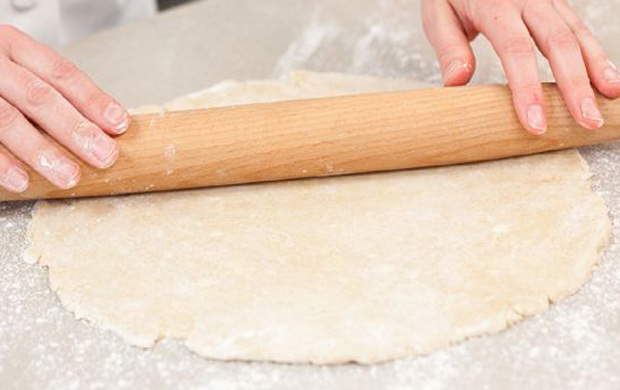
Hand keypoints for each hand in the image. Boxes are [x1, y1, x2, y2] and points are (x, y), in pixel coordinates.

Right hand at [0, 25, 128, 192]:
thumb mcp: (16, 68)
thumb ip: (49, 90)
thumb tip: (101, 126)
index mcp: (13, 47)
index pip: (60, 72)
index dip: (92, 99)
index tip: (118, 125)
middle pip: (39, 96)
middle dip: (75, 129)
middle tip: (104, 156)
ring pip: (7, 119)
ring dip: (41, 151)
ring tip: (69, 176)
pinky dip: (0, 163)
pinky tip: (21, 180)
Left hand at [421, 0, 619, 134]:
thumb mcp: (438, 13)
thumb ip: (448, 47)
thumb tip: (456, 82)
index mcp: (494, 4)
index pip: (515, 50)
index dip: (528, 89)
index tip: (535, 123)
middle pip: (558, 43)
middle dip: (575, 86)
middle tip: (586, 121)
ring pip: (576, 34)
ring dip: (595, 70)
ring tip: (605, 103)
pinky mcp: (555, 4)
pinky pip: (579, 29)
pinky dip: (594, 55)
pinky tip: (606, 80)